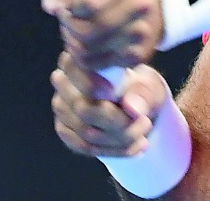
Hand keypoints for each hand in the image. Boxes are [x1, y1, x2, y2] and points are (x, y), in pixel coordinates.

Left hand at [42, 0, 164, 69]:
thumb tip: (51, 6)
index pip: (88, 4)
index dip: (68, 8)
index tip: (67, 5)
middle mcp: (141, 4)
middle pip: (87, 31)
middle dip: (68, 28)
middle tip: (68, 21)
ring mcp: (142, 32)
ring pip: (89, 51)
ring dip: (73, 44)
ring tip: (76, 32)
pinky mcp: (140, 55)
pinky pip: (98, 65)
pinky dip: (86, 58)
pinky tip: (88, 44)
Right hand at [50, 49, 170, 157]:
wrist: (135, 107)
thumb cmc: (139, 89)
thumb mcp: (148, 86)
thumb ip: (141, 94)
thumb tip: (131, 108)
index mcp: (80, 58)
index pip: (73, 70)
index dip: (91, 84)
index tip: (114, 94)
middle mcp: (63, 80)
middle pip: (82, 107)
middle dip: (117, 121)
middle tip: (146, 123)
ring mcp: (61, 107)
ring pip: (86, 131)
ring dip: (120, 138)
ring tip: (145, 134)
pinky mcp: (64, 130)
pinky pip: (85, 146)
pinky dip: (114, 150)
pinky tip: (136, 147)